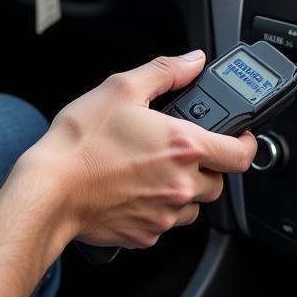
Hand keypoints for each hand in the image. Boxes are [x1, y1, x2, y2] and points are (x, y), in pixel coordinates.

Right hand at [20, 52, 257, 249]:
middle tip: (177, 149)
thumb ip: (165, 71)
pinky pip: (165, 222)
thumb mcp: (120, 88)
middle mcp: (181, 184)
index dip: (246, 143)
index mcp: (183, 146)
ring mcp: (165, 213)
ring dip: (182, 188)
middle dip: (205, 164)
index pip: (242, 154)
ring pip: (193, 204)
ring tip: (151, 169)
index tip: (239, 137)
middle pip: (218, 181)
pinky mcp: (147, 235)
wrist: (49, 189)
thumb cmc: (81, 143)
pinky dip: (157, 207)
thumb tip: (193, 61)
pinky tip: (132, 189)